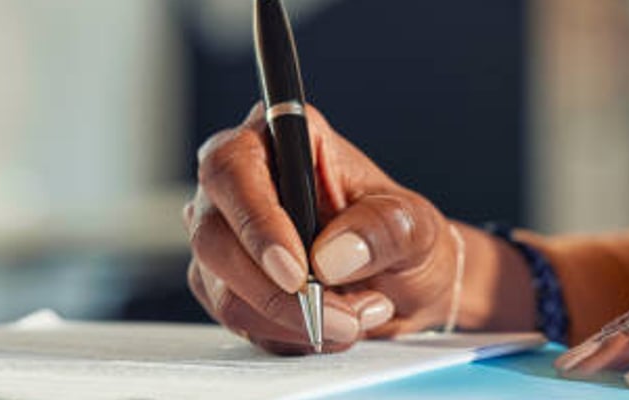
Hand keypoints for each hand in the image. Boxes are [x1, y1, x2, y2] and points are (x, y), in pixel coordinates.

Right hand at [183, 103, 528, 354]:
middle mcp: (240, 182)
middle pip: (215, 236)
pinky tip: (328, 325)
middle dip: (280, 292)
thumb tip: (330, 257)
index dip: (256, 221)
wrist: (402, 279)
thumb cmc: (402, 235)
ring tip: (354, 317)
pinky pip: (238, 319)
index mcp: (284, 139)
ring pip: (224, 289)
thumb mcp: (414, 225)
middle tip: (342, 317)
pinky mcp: (223, 281)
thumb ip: (381, 230)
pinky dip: (288, 333)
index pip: (234, 168)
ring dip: (293, 319)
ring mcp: (225, 234)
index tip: (296, 272)